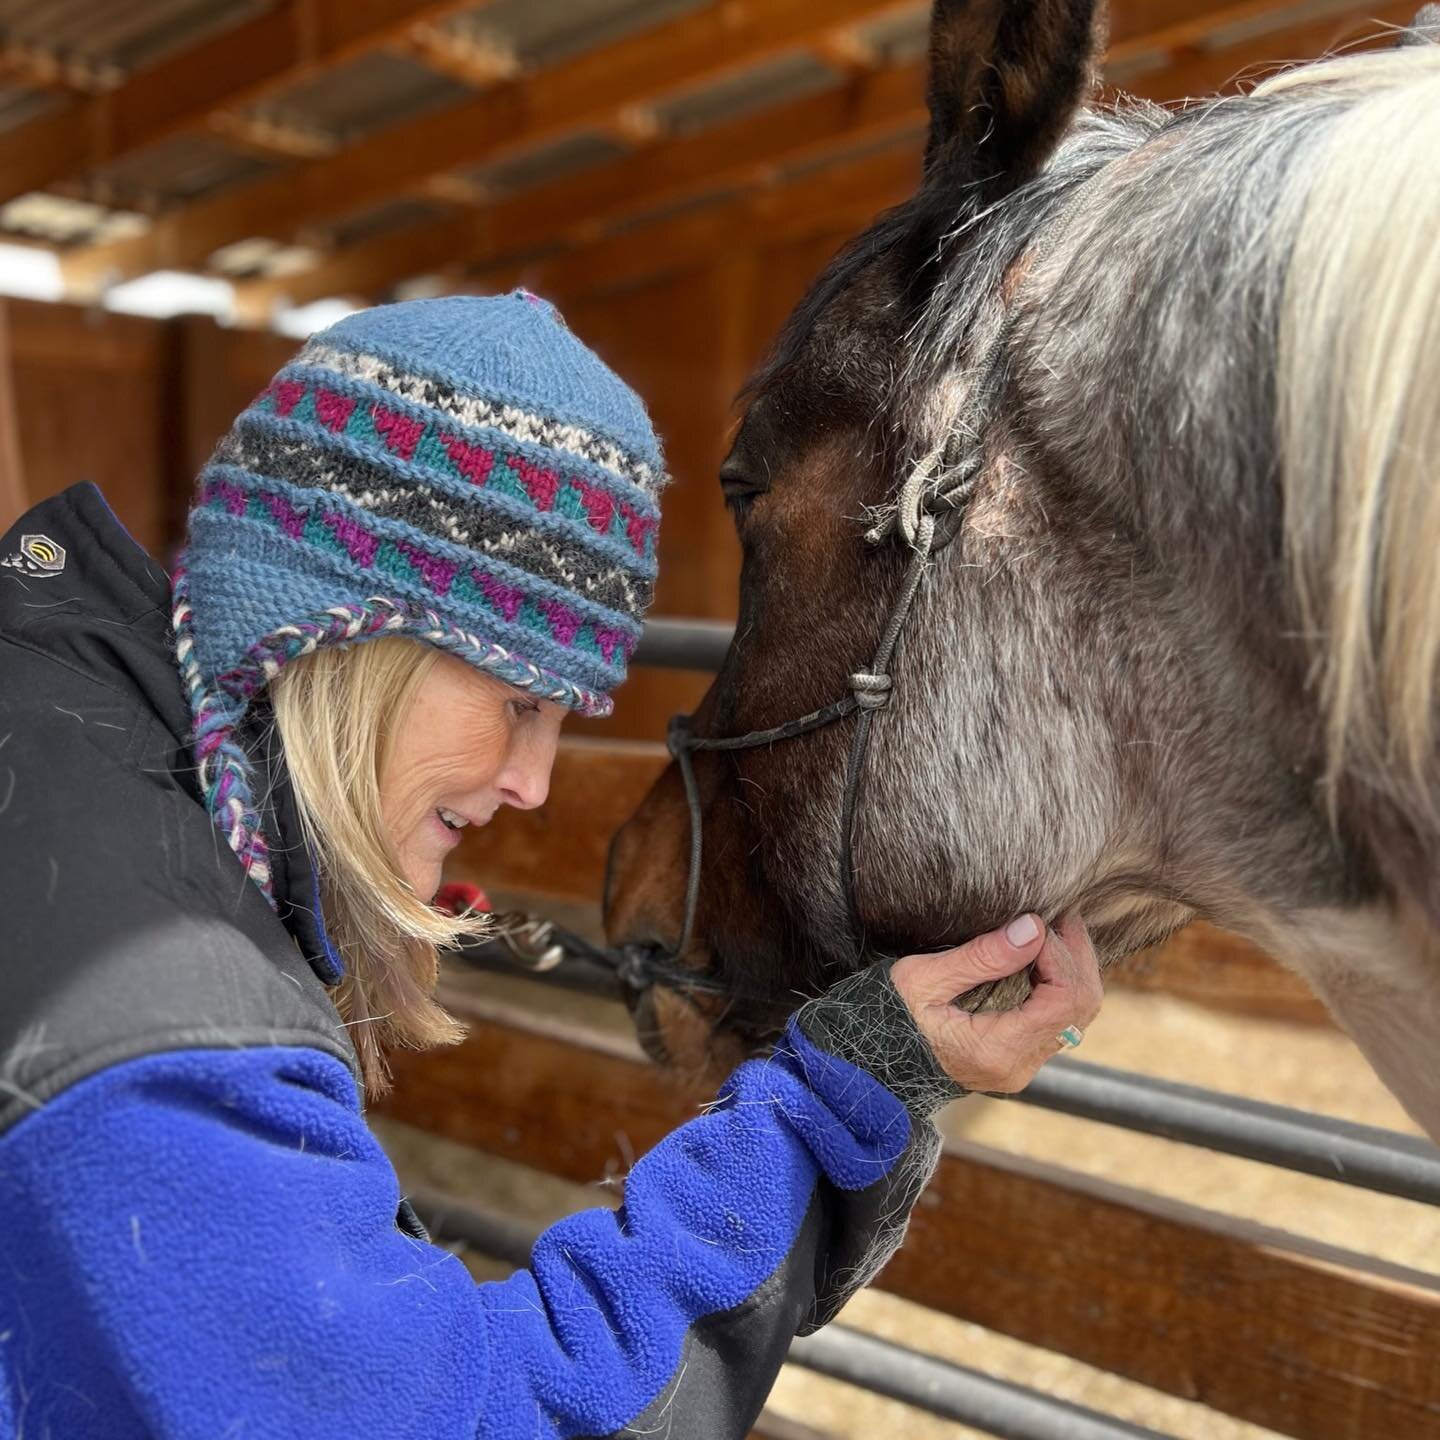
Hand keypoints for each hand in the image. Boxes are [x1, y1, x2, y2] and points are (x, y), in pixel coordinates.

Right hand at [890, 911, 1101, 1092]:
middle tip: (1061, 913)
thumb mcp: (923, 980)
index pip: (1063, 1001)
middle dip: (1077, 956)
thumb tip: (1033, 928)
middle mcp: (1019, 1065)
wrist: (870, 1062)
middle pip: (1081, 1009)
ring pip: (1075, 1015)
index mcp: (997, 1051)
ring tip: (1053, 928)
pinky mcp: (1017, 1056)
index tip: (1040, 920)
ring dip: (1071, 968)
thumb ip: (981, 957)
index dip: (1061, 954)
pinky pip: (1058, 1019)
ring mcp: (1021, 1064)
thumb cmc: (886, 1018)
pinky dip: (1058, 983)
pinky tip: (1041, 954)